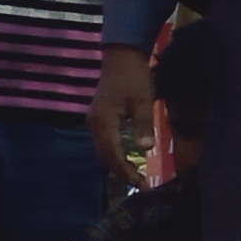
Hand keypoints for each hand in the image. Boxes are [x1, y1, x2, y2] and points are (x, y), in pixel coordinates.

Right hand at [88, 44, 155, 184]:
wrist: (121, 56)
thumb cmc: (134, 77)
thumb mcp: (143, 101)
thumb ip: (143, 125)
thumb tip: (145, 150)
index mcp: (103, 122)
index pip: (111, 154)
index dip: (125, 171)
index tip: (142, 183)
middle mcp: (94, 125)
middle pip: (104, 156)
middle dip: (121, 172)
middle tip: (141, 183)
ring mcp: (94, 121)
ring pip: (103, 150)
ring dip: (117, 164)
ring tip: (136, 174)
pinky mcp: (99, 118)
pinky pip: (104, 142)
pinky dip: (115, 154)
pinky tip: (128, 158)